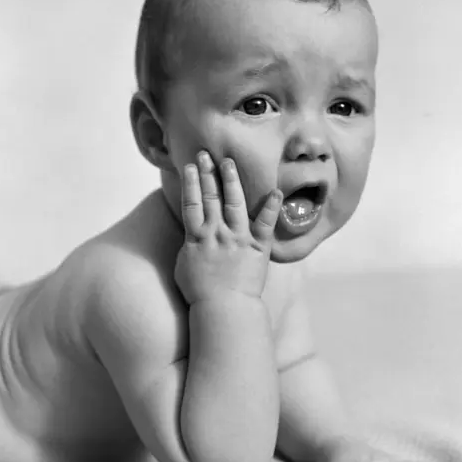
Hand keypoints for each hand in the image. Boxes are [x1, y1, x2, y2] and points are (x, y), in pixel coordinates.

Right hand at [174, 150, 282, 304]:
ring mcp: (238, 238)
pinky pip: (265, 224)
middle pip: (211, 196)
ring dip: (231, 181)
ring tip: (228, 162)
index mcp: (198, 237)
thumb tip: (191, 231)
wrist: (223, 309)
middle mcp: (217, 232)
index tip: (191, 165)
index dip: (191, 182)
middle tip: (206, 153)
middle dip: (208, 173)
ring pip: (234, 203)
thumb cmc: (199, 291)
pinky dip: (271, 207)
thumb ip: (189, 244)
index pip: (192, 202)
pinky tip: (276, 191)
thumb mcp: (184, 264)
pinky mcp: (257, 247)